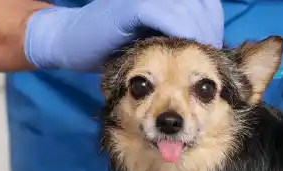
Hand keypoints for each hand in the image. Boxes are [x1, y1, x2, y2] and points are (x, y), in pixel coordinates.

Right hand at [24, 0, 223, 72]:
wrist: (69, 41)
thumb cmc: (109, 41)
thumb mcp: (147, 32)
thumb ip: (171, 28)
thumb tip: (208, 39)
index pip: (202, 1)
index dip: (211, 20)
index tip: (213, 44)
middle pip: (199, 2)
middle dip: (208, 27)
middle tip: (210, 52)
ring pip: (186, 7)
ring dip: (198, 30)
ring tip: (198, 52)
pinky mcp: (130, 6)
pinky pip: (165, 14)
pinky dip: (180, 30)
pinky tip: (182, 46)